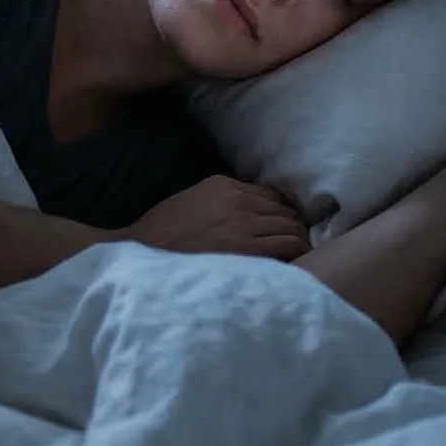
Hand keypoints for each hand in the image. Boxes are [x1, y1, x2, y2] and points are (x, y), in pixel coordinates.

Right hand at [127, 175, 310, 260]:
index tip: (285, 224)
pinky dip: (298, 250)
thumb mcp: (190, 203)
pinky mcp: (246, 246)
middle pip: (284, 208)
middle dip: (294, 224)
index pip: (268, 194)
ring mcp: (243, 221)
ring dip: (299, 238)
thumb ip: (218, 203)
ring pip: (290, 225)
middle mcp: (237, 199)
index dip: (280, 211)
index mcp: (223, 185)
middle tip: (298, 241)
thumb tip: (243, 215)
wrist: (143, 254)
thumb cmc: (161, 235)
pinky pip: (287, 243)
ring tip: (301, 253)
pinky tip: (300, 260)